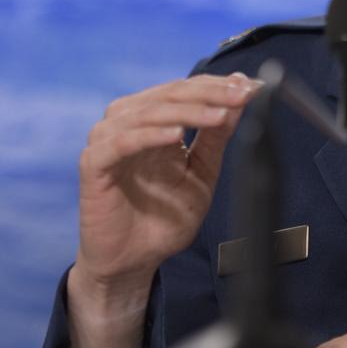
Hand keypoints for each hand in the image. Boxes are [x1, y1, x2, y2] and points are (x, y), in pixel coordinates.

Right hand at [67, 72, 260, 347]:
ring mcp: (108, 140)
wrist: (133, 261)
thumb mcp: (202, 172)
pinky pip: (122, 142)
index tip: (252, 87)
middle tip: (241, 95)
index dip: (219, 85)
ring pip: (148, 112)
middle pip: (170, 94)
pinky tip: (176, 135)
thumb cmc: (163, 217)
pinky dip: (150, 135)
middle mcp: (128, 122)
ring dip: (187, 111)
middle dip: (210, 94)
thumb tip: (239, 97)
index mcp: (152, 119)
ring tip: (219, 115)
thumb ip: (216, 136)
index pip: (186, 89)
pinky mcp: (94, 164)